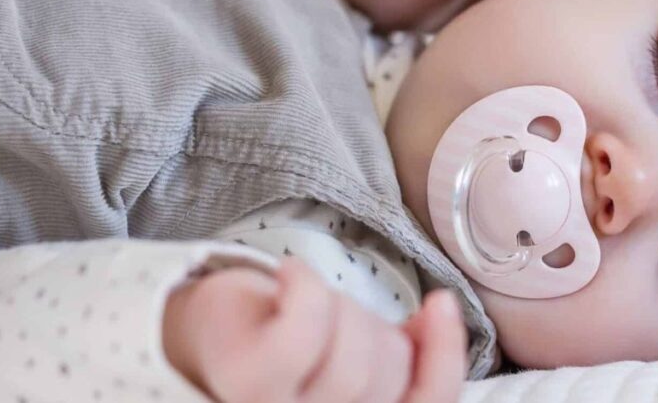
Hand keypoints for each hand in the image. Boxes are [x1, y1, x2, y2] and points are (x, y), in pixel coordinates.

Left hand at [162, 258, 466, 402]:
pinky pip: (305, 331)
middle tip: (341, 318)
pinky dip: (305, 288)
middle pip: (389, 373)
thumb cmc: (293, 342)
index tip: (440, 305)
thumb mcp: (364, 350)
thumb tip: (443, 310)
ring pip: (353, 357)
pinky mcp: (248, 383)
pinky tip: (291, 273)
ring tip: (308, 305)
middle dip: (376, 328)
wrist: (211, 332)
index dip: (445, 358)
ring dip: (339, 310)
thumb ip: (413, 351)